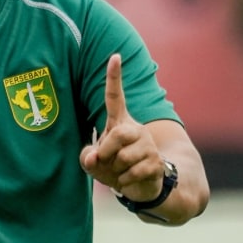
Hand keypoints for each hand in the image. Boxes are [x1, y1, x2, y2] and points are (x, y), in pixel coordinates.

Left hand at [79, 53, 163, 200]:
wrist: (139, 186)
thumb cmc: (112, 167)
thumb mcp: (93, 161)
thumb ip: (86, 157)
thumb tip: (93, 157)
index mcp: (119, 123)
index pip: (115, 97)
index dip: (115, 77)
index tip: (115, 56)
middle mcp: (135, 129)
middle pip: (119, 134)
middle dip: (107, 150)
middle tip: (105, 160)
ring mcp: (148, 145)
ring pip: (125, 156)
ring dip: (116, 169)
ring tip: (120, 170)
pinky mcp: (156, 162)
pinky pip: (134, 171)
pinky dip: (125, 180)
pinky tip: (129, 179)